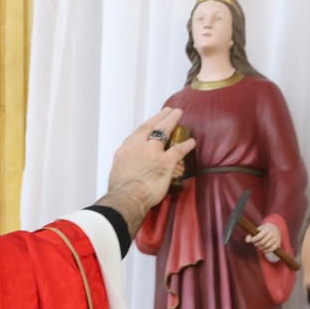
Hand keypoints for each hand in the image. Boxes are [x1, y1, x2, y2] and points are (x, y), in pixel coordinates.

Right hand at [97, 107, 196, 235]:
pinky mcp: (165, 162)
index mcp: (125, 150)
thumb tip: (130, 168)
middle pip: (151, 126)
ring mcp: (152, 152)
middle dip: (160, 116)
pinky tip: (191, 142)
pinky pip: (178, 149)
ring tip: (178, 114)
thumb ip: (126, 165)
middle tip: (168, 110)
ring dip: (172, 120)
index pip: (138, 133)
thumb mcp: (117, 172)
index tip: (152, 122)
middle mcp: (138, 147)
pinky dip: (186, 145)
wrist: (126, 198)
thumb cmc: (120, 191)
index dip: (147, 126)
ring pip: (164, 131)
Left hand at [246, 222, 280, 253]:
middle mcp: (272, 234)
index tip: (252, 240)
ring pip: (266, 246)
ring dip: (261, 248)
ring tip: (259, 246)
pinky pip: (271, 249)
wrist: (275, 228)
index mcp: (266, 230)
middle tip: (255, 244)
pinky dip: (266, 251)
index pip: (259, 236)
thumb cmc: (263, 230)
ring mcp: (275, 239)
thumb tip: (247, 241)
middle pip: (262, 242)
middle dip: (257, 244)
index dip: (254, 240)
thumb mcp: (257, 230)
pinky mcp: (278, 243)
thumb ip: (250, 235)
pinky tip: (263, 250)